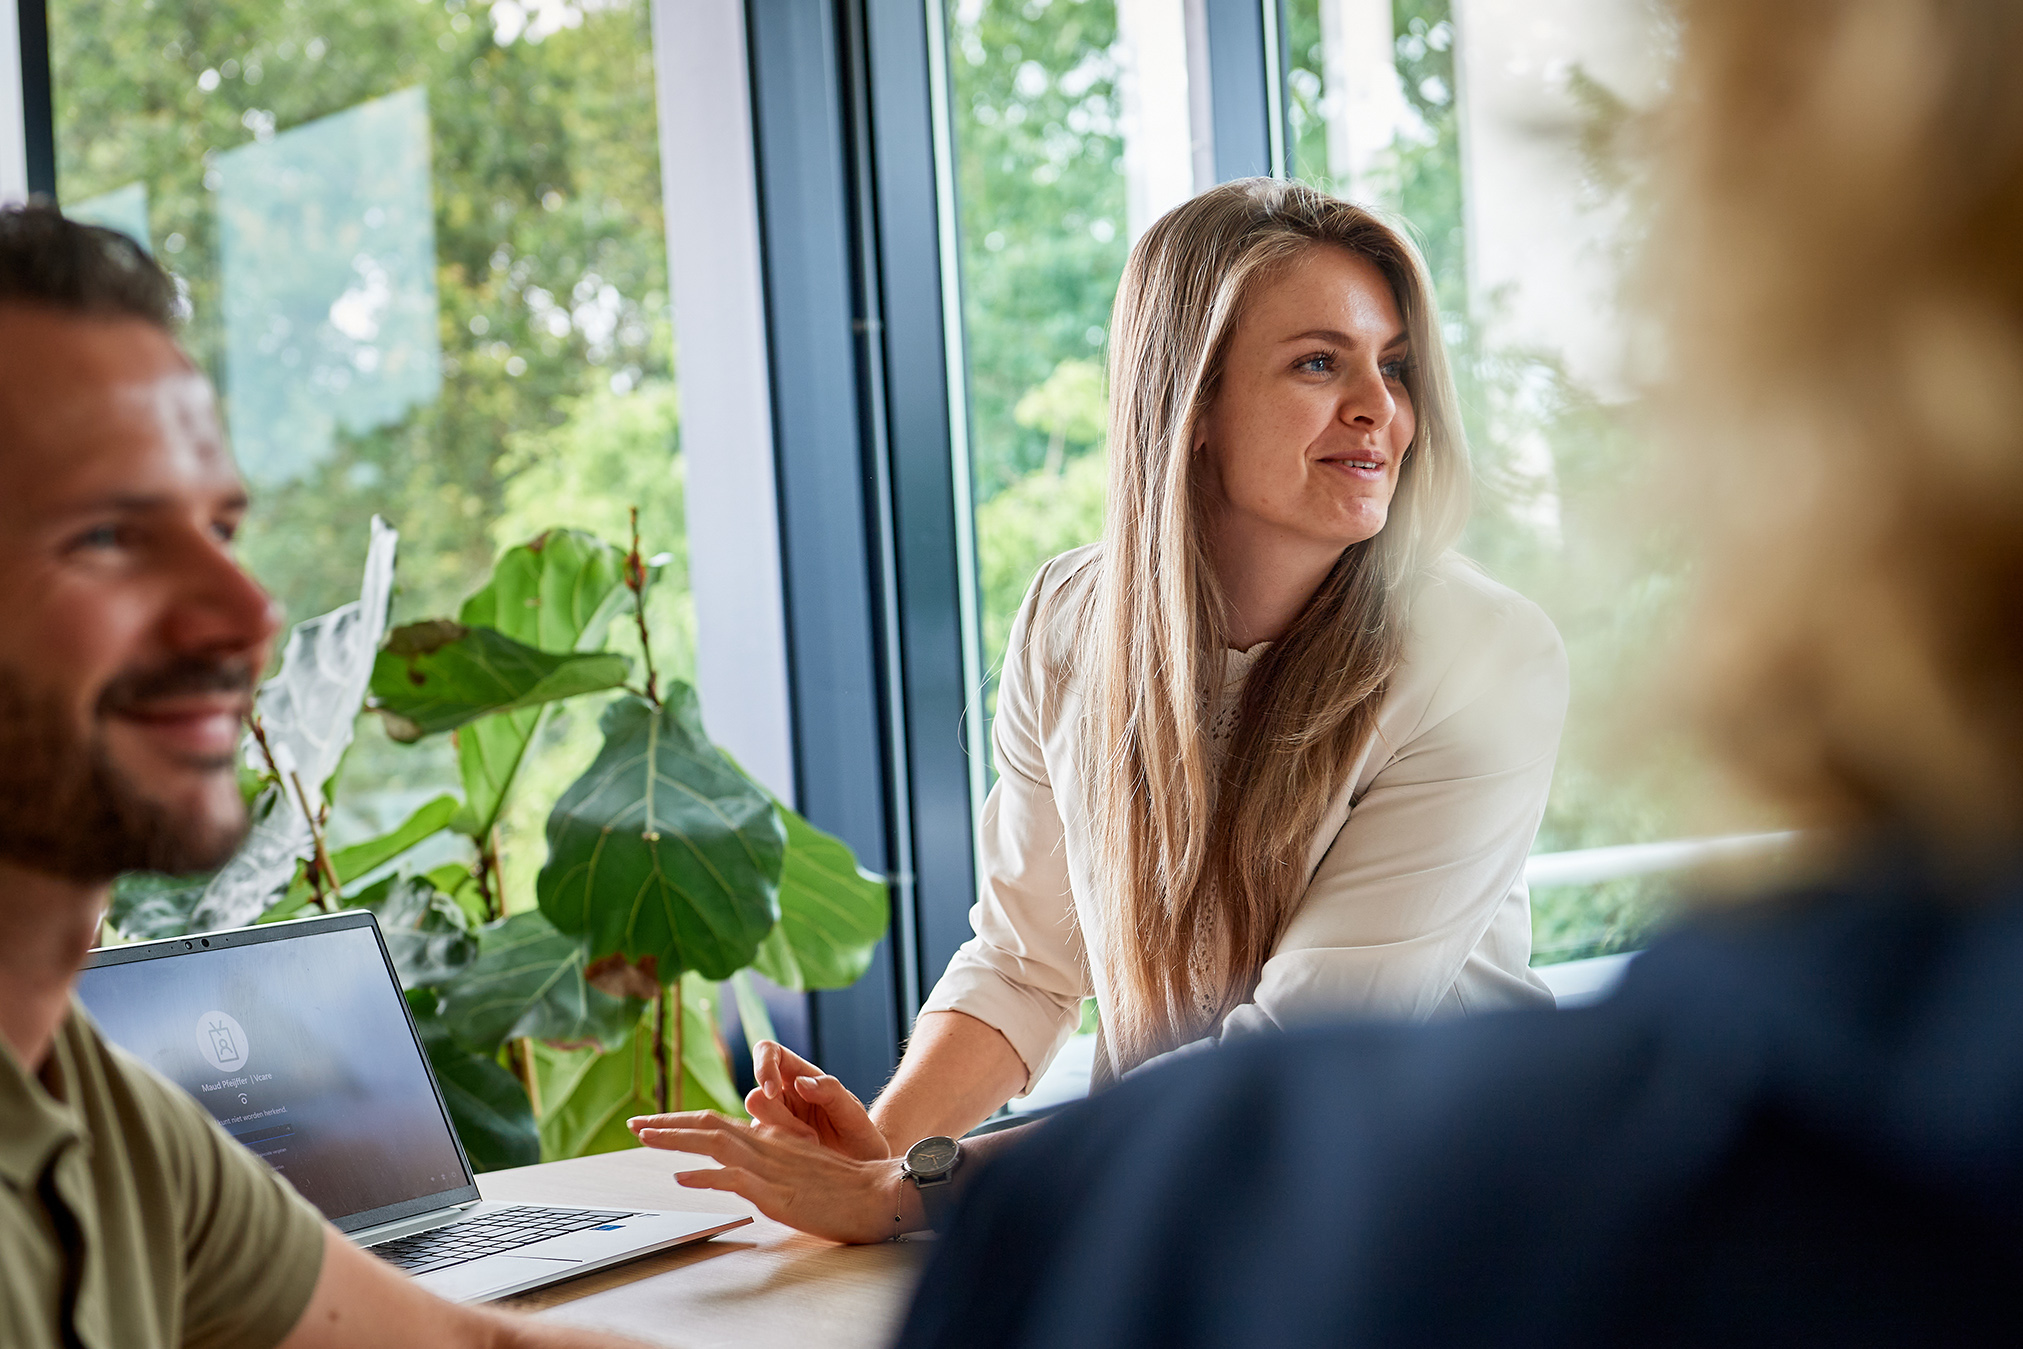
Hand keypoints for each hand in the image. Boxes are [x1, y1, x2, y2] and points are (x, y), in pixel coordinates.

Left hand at [626, 1110, 922, 1244]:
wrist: (878, 1192)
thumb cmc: (844, 1184)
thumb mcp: (802, 1162)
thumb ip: (771, 1155)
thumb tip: (736, 1155)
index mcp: (771, 1140)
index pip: (717, 1124)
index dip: (682, 1123)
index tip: (653, 1126)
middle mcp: (766, 1147)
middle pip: (708, 1125)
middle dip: (668, 1124)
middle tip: (636, 1125)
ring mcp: (770, 1168)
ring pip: (715, 1142)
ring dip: (677, 1138)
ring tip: (645, 1136)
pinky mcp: (776, 1192)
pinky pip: (734, 1177)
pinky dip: (705, 1175)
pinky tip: (683, 1176)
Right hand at [744, 1040, 890, 1160]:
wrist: (862, 1168)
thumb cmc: (859, 1135)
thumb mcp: (853, 1112)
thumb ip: (831, 1092)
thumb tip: (799, 1082)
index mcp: (800, 1076)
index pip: (768, 1052)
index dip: (763, 1066)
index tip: (773, 1091)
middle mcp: (782, 1097)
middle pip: (756, 1098)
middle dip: (780, 1120)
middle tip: (812, 1138)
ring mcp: (773, 1124)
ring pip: (756, 1127)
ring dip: (784, 1142)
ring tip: (815, 1151)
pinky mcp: (770, 1149)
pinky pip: (759, 1150)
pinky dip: (779, 1156)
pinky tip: (802, 1163)